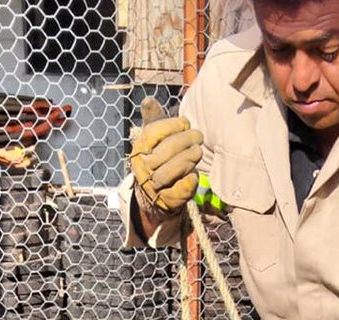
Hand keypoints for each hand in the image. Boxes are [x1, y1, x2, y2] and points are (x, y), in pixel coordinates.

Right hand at [130, 97, 202, 216]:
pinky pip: (183, 187)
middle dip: (187, 140)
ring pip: (174, 169)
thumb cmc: (157, 158)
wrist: (153, 195)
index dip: (174, 125)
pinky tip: (194, 173)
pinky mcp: (168, 201)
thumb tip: (148, 100)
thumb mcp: (153, 138)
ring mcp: (154, 186)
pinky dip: (191, 179)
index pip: (155, 132)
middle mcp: (143, 168)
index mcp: (139, 149)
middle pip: (167, 150)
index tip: (185, 123)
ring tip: (197, 151)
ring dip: (190, 158)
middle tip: (198, 136)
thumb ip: (153, 118)